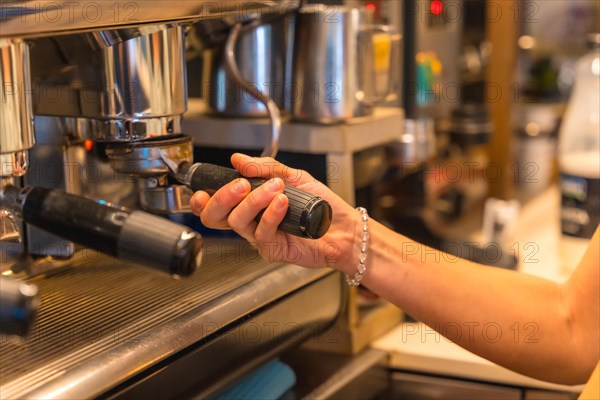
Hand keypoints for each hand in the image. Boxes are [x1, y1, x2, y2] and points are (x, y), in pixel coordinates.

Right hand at [190, 153, 358, 270]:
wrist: (343, 226)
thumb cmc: (320, 204)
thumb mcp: (293, 176)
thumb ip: (265, 168)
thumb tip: (239, 159)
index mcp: (249, 204)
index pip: (215, 205)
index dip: (202, 200)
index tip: (203, 190)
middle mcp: (250, 222)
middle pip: (216, 218)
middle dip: (222, 198)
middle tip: (240, 184)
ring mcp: (260, 237)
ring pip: (238, 222)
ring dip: (254, 200)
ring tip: (275, 189)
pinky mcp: (273, 249)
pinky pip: (262, 231)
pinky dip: (271, 214)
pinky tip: (283, 203)